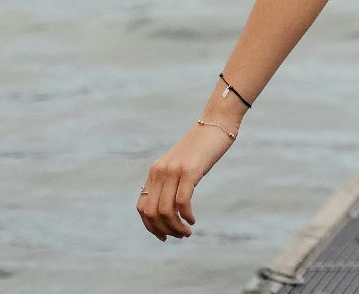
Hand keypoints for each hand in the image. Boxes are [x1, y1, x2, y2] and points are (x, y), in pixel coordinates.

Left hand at [137, 120, 233, 239]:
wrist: (216, 122)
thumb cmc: (203, 146)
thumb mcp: (182, 164)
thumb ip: (174, 180)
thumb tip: (172, 204)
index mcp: (155, 172)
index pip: (142, 207)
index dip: (150, 226)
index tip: (164, 236)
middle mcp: (160, 172)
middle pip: (152, 212)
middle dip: (163, 230)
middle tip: (180, 236)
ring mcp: (174, 171)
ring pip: (165, 210)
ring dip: (176, 227)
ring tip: (187, 232)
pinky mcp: (190, 170)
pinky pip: (181, 201)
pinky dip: (185, 215)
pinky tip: (193, 219)